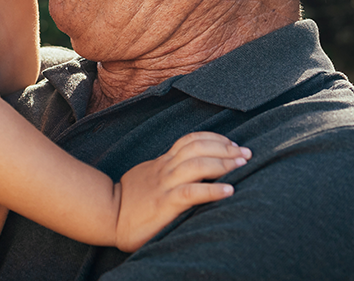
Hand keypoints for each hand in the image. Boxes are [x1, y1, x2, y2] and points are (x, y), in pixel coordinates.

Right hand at [114, 132, 250, 251]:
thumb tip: (189, 169)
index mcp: (163, 162)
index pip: (191, 140)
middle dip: (225, 147)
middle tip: (246, 153)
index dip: (214, 138)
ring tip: (242, 164)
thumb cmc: (130, 199)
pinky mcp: (165, 204)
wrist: (107, 214)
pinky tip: (229, 191)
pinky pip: (191, 193)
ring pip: (196, 164)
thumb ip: (166, 171)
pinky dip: (212, 190)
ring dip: (223, 162)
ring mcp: (165, 185)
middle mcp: (166, 169)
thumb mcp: (149, 176)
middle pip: (197, 147)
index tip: (234, 144)